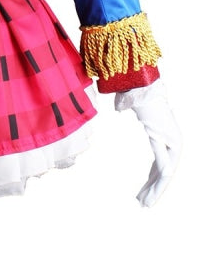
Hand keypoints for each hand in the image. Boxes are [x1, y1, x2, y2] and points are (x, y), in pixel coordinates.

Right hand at [115, 78, 180, 206]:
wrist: (141, 87)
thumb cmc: (137, 95)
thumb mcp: (137, 113)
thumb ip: (132, 115)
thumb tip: (119, 109)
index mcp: (166, 138)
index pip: (159, 168)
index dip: (150, 183)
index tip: (141, 195)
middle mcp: (173, 143)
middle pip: (163, 174)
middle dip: (152, 191)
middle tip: (143, 206)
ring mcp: (173, 143)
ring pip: (165, 174)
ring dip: (155, 190)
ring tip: (144, 203)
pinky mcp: (169, 142)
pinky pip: (164, 166)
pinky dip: (157, 180)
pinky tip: (150, 191)